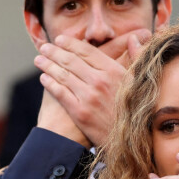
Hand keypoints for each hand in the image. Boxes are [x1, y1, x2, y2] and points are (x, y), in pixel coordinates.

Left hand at [34, 29, 149, 146]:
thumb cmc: (136, 109)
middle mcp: (100, 81)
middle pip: (71, 61)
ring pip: (62, 75)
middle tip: (43, 47)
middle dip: (54, 52)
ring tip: (38, 60)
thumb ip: (137, 56)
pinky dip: (49, 83)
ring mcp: (88, 97)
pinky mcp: (79, 112)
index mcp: (114, 71)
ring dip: (47, 65)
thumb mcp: (140, 81)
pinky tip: (43, 78)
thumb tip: (134, 37)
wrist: (132, 141)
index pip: (87, 51)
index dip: (70, 44)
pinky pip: (60, 93)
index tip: (59, 40)